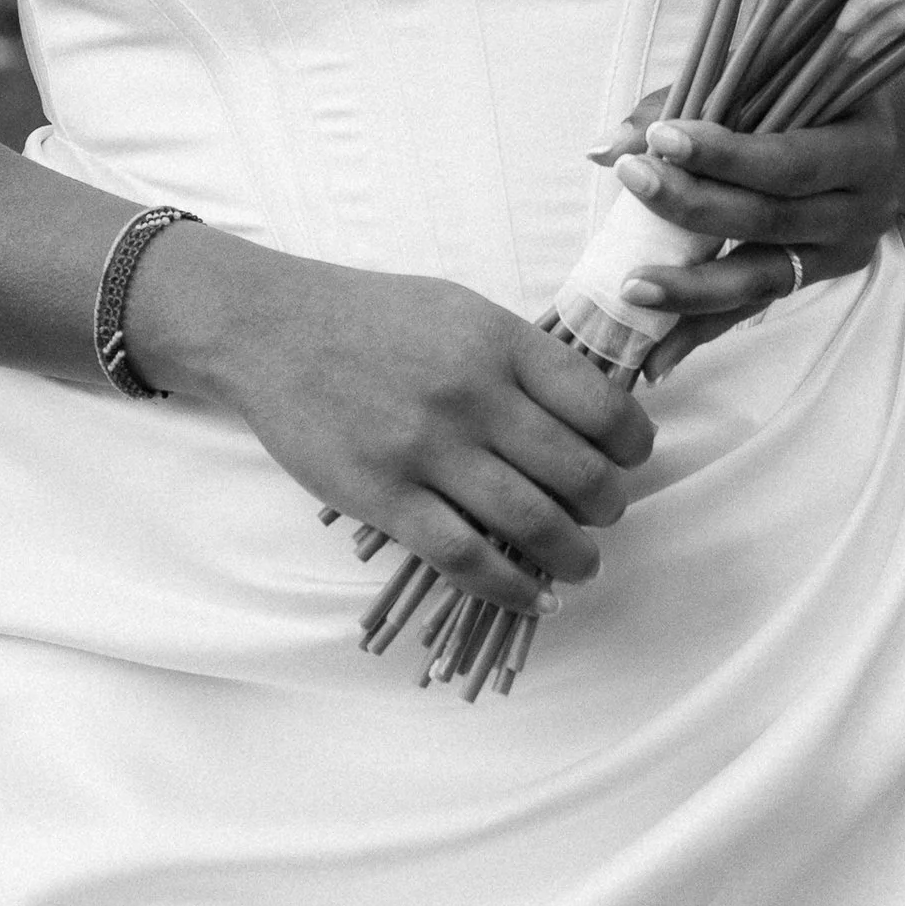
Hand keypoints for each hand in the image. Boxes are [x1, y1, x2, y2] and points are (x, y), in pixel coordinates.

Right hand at [188, 252, 655, 613]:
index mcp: (499, 341)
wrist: (272, 329)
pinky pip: (466, 558)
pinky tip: (532, 596)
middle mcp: (473, 395)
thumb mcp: (460, 309)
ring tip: (581, 565)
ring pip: (533, 524)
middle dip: (609, 506)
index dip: (632, 445)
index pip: (601, 406)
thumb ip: (521, 356)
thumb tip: (589, 408)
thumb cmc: (372, 316)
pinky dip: (511, 588)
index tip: (631, 460)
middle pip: (578, 473)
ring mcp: (428, 450)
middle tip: (605, 514)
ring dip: (573, 557)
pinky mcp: (386, 497)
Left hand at [612, 101, 902, 380]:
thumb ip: (693, 98)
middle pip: (771, 220)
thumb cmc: (807, 88)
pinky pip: (753, 307)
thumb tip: (606, 147)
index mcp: (863, 144)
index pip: (787, 159)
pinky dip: (702, 330)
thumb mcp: (771, 74)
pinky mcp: (818, 279)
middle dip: (693, 206)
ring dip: (692, 287)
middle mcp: (864, 206)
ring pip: (762, 279)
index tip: (658, 140)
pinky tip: (656, 359)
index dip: (723, 155)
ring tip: (631, 289)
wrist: (871, 131)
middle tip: (630, 181)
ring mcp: (843, 251)